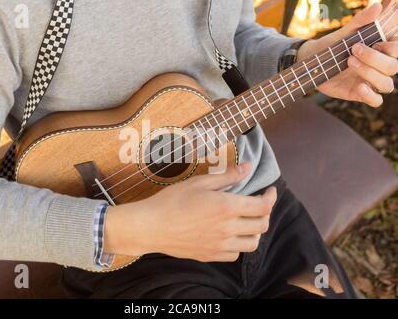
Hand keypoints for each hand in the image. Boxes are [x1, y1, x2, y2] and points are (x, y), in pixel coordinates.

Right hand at [104, 162, 276, 261]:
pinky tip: (230, 235)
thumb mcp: (199, 182)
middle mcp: (228, 229)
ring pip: (252, 244)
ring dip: (255, 231)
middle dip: (266, 213)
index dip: (272, 197)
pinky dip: (238, 245)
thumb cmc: (172, 201)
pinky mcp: (210, 255)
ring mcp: (220, 245)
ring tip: (247, 221)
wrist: (151, 226)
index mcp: (227, 207)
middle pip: (262, 225)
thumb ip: (227, 176)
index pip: (263, 206)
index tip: (270, 190)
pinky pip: (235, 254)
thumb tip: (247, 167)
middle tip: (258, 204)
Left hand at [297, 3, 397, 106]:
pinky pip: (376, 101)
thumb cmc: (332, 46)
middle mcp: (380, 66)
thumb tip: (377, 7)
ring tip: (349, 62)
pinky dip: (370, 95)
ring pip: (387, 84)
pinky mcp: (360, 93)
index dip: (392, 48)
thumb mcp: (345, 32)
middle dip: (374, 59)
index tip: (376, 42)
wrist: (312, 62)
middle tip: (353, 50)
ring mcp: (371, 81)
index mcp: (382, 50)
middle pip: (393, 67)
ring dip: (370, 73)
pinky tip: (359, 86)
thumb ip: (361, 21)